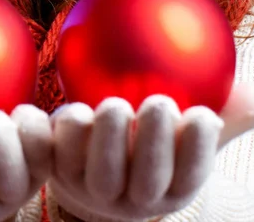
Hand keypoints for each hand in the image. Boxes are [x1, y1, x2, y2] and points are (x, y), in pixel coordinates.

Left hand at [49, 83, 253, 221]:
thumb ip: (220, 113)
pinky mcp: (59, 169)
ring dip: (110, 139)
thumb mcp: (183, 129)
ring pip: (102, 174)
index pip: (189, 177)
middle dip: (156, 143)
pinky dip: (69, 131)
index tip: (203, 115)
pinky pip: (61, 153)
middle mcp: (133, 197)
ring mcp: (93, 188)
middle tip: (160, 104)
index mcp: (169, 189)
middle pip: (147, 182)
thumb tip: (250, 95)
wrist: (91, 156)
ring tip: (116, 106)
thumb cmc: (150, 139)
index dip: (198, 150)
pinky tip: (76, 110)